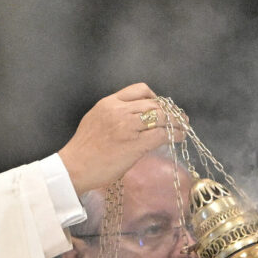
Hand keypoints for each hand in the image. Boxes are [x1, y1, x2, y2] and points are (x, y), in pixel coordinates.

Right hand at [59, 83, 184, 194]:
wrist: (74, 167)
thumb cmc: (84, 149)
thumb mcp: (95, 119)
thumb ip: (114, 113)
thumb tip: (137, 116)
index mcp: (109, 103)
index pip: (139, 89)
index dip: (155, 97)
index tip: (161, 106)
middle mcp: (119, 111)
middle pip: (154, 103)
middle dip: (170, 110)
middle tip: (178, 118)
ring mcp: (128, 127)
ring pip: (162, 116)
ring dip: (176, 122)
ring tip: (182, 127)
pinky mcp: (135, 144)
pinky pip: (162, 134)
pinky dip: (175, 135)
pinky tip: (178, 138)